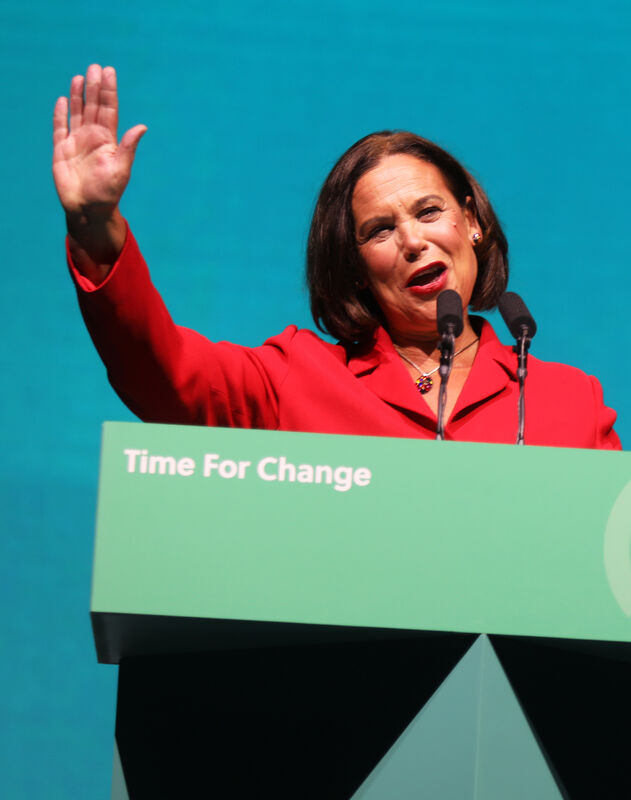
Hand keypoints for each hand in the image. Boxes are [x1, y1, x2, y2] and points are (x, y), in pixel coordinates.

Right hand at [53, 64, 145, 217]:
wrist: (88, 210)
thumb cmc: (108, 193)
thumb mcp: (121, 169)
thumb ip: (128, 147)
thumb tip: (142, 126)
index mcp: (108, 140)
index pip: (109, 110)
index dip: (109, 91)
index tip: (109, 72)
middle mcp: (93, 138)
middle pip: (93, 107)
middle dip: (94, 87)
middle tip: (95, 66)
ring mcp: (77, 143)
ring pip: (78, 113)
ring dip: (78, 96)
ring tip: (79, 77)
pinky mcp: (61, 151)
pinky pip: (60, 128)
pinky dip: (61, 115)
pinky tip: (63, 101)